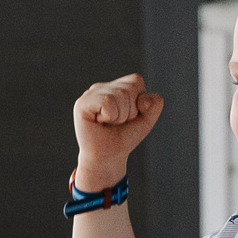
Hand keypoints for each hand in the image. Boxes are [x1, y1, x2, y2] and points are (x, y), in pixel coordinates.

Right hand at [73, 73, 162, 190]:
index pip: (136, 80)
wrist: (107, 157)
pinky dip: (110, 116)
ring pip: (119, 95)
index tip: (128, 117)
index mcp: (115, 86)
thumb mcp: (146, 120)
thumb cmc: (123, 137)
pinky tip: (99, 122)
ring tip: (109, 123)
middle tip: (117, 123)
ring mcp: (90, 93)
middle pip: (128, 88)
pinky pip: (107, 102)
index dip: (138, 102)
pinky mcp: (82, 103)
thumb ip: (155, 104)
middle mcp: (102, 87)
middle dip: (129, 111)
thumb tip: (143, 99)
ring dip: (120, 116)